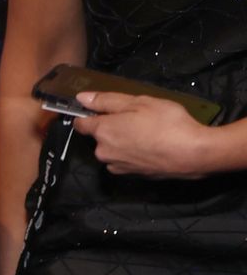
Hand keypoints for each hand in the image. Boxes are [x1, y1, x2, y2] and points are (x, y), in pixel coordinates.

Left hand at [72, 91, 215, 177]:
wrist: (194, 154)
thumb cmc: (166, 123)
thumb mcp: (138, 102)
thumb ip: (106, 100)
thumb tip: (81, 98)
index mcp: (102, 131)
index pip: (80, 124)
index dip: (88, 115)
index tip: (101, 110)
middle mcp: (103, 152)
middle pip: (99, 137)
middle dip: (111, 128)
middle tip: (136, 118)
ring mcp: (117, 166)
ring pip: (112, 150)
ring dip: (122, 142)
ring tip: (146, 134)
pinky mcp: (132, 176)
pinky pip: (125, 161)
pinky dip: (133, 154)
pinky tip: (151, 148)